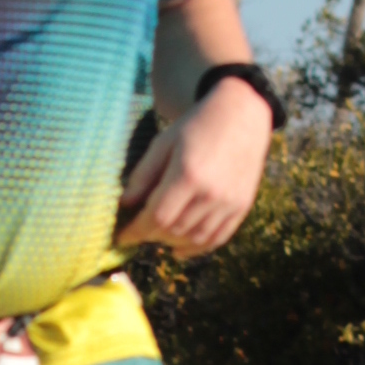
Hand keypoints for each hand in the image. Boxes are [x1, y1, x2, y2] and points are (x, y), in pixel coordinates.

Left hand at [118, 76, 273, 255]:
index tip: (122, 237)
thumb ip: (143, 175)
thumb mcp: (163, 143)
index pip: (157, 217)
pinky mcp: (242, 207)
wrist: (241, 115)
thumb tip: (125, 204)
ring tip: (158, 236)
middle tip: (140, 230)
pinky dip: (197, 249)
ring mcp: (229, 203)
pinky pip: (217, 238)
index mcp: (188, 175)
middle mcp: (211, 193)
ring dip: (172, 242)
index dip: (136, 231)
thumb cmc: (196, 126)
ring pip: (194, 239)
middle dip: (151, 235)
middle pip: (174, 230)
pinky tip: (180, 249)